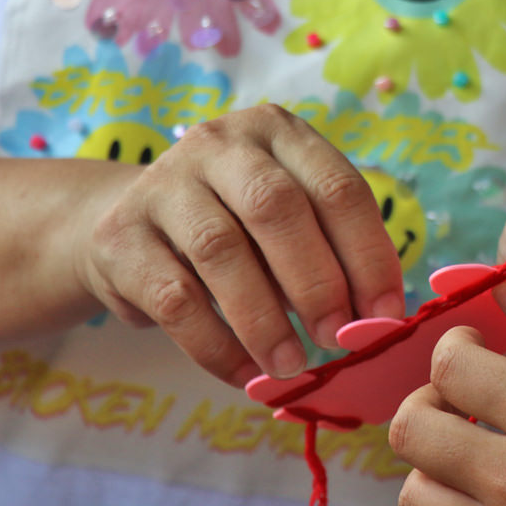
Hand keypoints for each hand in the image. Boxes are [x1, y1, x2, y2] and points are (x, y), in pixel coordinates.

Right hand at [73, 104, 403, 385]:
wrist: (129, 222)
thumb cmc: (236, 226)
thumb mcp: (288, 222)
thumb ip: (329, 254)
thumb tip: (374, 318)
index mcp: (278, 132)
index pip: (337, 188)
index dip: (369, 255)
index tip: (386, 315)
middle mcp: (220, 143)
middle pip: (277, 208)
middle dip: (317, 282)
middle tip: (338, 338)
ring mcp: (164, 183)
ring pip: (221, 251)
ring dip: (265, 320)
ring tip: (292, 366)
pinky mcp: (120, 235)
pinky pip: (174, 298)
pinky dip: (216, 345)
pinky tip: (245, 373)